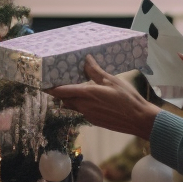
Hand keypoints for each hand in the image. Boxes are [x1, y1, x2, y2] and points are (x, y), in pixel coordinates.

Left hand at [46, 55, 160, 138]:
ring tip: (76, 90)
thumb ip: (96, 71)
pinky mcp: (95, 121)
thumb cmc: (127, 98)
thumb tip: (86, 60)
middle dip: (60, 93)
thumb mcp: (112, 80)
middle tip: (59, 84)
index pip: (62, 92)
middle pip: (64, 100)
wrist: (139, 119)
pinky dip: (82, 105)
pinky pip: (82, 112)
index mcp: (87, 94)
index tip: (44, 84)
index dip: (51, 88)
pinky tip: (92, 100)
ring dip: (71, 100)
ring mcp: (89, 116)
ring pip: (73, 107)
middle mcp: (84, 106)